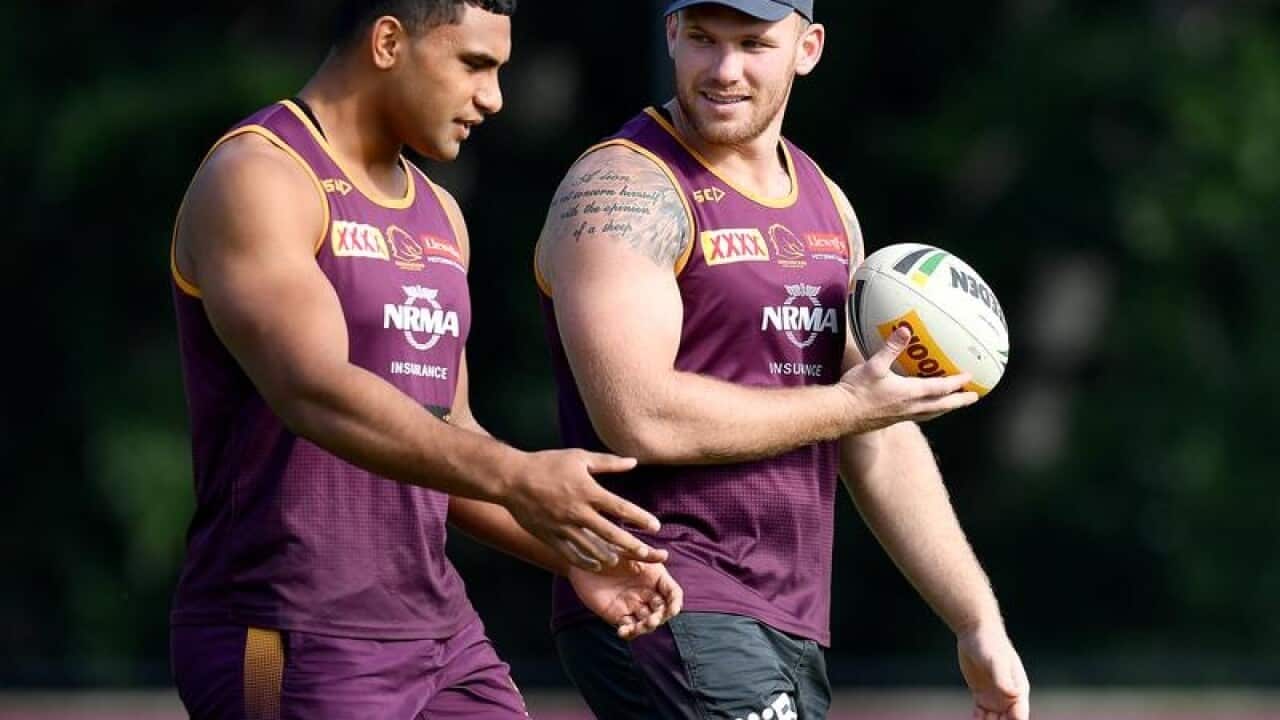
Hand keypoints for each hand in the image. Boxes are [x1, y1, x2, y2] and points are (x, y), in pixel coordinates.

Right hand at [503, 449, 668, 571]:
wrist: (512, 478)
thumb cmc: (547, 464)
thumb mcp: (579, 457)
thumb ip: (608, 462)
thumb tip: (633, 462)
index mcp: (588, 491)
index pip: (620, 507)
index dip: (639, 518)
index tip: (655, 527)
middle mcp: (578, 512)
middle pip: (610, 533)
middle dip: (631, 544)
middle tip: (647, 553)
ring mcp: (563, 527)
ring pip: (591, 547)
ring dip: (609, 555)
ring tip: (622, 560)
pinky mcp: (550, 536)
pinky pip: (570, 553)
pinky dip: (585, 561)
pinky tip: (597, 564)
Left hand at [568, 554, 683, 639]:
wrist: (582, 559)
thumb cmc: (606, 549)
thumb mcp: (626, 550)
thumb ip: (645, 554)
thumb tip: (665, 555)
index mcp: (654, 577)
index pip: (672, 592)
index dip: (675, 602)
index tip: (673, 610)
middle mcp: (647, 593)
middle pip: (662, 610)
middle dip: (660, 617)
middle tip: (652, 619)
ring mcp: (633, 605)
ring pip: (647, 622)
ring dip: (647, 627)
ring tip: (639, 627)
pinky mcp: (618, 614)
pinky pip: (628, 628)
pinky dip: (629, 632)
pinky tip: (622, 631)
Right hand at [838, 327, 977, 432]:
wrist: (840, 414)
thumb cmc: (857, 391)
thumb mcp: (874, 366)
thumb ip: (891, 348)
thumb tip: (905, 330)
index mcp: (910, 394)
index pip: (940, 388)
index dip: (956, 382)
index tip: (969, 377)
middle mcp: (910, 407)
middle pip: (942, 405)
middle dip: (959, 401)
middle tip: (973, 397)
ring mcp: (902, 415)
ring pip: (932, 413)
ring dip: (946, 408)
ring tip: (954, 405)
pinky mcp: (893, 420)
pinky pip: (919, 416)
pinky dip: (930, 412)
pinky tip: (924, 408)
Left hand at [958, 625, 1029, 719]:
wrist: (975, 633)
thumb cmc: (990, 644)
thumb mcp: (996, 661)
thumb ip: (1003, 677)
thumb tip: (1013, 694)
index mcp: (1018, 691)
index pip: (1020, 716)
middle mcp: (1008, 697)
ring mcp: (995, 697)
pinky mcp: (981, 695)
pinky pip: (980, 715)